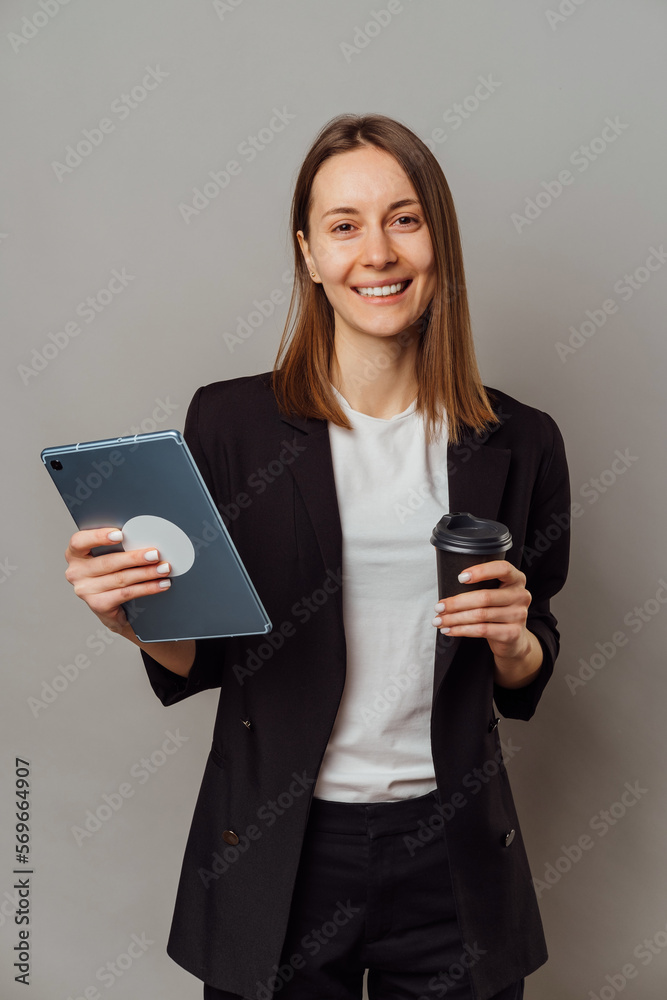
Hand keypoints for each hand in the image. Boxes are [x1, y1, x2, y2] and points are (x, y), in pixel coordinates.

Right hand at [64, 527, 171, 634]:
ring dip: (146, 573)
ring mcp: (85, 590)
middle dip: (135, 558)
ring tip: (163, 568)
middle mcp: (76, 572)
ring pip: (120, 578)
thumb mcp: (109, 556)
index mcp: (75, 554)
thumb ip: (117, 545)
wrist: (112, 607)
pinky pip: (126, 593)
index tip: (120, 534)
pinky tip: (161, 584)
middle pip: (108, 562)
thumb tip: (143, 534)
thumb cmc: (111, 573)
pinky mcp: (98, 604)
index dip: (98, 537)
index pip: (79, 541)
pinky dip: (147, 588)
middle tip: (155, 554)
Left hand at [431, 560, 542, 687]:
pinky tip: (449, 630)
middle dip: (456, 603)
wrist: (514, 638)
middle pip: (485, 596)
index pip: (502, 569)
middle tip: (438, 607)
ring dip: (455, 618)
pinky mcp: (512, 633)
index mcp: (516, 578)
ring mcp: (519, 615)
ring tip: (439, 620)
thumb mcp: (493, 590)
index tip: (460, 577)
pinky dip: (461, 630)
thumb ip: (475, 576)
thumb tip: (439, 550)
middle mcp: (521, 595)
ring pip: (480, 615)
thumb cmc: (496, 608)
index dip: (481, 571)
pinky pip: (482, 630)